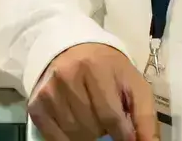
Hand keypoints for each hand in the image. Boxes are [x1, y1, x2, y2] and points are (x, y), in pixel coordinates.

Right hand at [29, 42, 159, 140]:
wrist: (73, 50)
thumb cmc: (109, 69)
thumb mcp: (133, 84)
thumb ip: (145, 117)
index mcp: (95, 67)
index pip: (110, 116)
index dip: (123, 135)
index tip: (127, 138)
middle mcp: (67, 76)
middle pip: (92, 128)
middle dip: (104, 132)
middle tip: (107, 120)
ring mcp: (49, 91)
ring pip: (74, 135)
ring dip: (88, 135)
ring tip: (92, 119)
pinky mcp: (36, 104)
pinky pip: (54, 138)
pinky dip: (69, 140)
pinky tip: (77, 126)